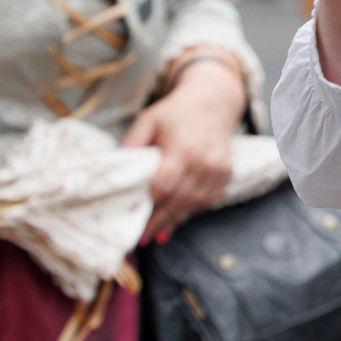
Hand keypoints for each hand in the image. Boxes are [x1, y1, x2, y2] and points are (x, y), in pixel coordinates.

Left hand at [123, 52, 248, 239]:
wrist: (212, 102)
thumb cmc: (174, 113)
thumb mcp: (148, 120)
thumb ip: (132, 144)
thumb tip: (115, 170)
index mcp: (182, 148)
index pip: (164, 185)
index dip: (149, 205)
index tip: (134, 218)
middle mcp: (204, 161)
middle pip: (179, 200)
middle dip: (160, 220)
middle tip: (142, 238)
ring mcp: (218, 169)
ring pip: (194, 204)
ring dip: (175, 221)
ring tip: (157, 235)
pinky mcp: (226, 173)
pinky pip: (208, 200)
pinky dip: (192, 211)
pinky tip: (177, 221)